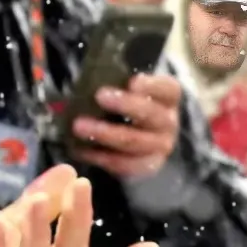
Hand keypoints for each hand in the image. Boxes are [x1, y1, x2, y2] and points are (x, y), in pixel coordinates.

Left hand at [69, 71, 184, 179]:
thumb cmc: (127, 101)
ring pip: (135, 142)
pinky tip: (81, 149)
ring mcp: (160, 147)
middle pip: (152, 115)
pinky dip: (101, 157)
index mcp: (168, 97)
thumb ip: (116, 81)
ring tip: (78, 126)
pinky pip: (126, 164)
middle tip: (99, 96)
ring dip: (105, 134)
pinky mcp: (148, 166)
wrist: (136, 133)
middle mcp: (168, 122)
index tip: (132, 82)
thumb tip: (90, 80)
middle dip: (125, 105)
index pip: (168, 89)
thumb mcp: (126, 86)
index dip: (152, 86)